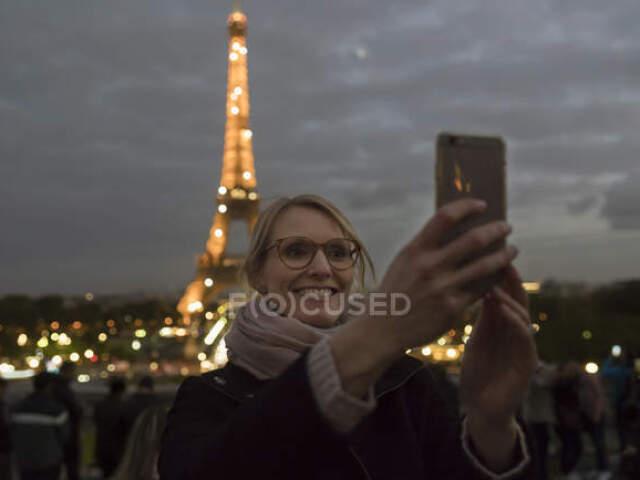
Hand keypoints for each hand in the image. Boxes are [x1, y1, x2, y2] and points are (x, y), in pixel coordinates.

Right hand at [375, 198, 516, 350]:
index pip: (445, 217)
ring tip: (512, 250)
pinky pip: (481, 289)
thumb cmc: (395, 291)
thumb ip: (427, 247)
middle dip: (496, 230)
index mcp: (415, 250)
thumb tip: (456, 229)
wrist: (383, 328)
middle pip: (473, 239)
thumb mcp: (404, 262)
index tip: (482, 205)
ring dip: (504, 255)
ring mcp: (442, 288)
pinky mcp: (452, 308)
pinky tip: (500, 275)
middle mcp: (430, 266)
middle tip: (506, 227)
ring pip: (485, 265)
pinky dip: (493, 280)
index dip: (467, 206)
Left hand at [460, 265, 537, 424]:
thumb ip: (483, 316)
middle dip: (511, 279)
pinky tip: (505, 312)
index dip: (501, 274)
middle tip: (501, 259)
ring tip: (496, 286)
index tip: (490, 253)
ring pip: (523, 315)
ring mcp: (524, 346)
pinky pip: (524, 338)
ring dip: (510, 299)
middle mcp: (517, 331)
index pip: (505, 293)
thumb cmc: (478, 371)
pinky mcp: (527, 363)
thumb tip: (479, 284)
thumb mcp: (477, 338)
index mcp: (503, 325)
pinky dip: (515, 323)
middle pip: (518, 299)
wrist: (481, 407)